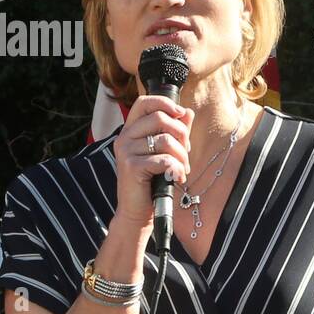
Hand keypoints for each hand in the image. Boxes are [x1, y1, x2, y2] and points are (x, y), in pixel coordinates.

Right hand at [112, 95, 194, 226]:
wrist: (138, 211)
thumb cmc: (152, 181)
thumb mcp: (165, 152)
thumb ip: (175, 132)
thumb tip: (188, 112)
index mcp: (131, 130)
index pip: (144, 102)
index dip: (165, 103)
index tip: (181, 114)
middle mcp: (124, 137)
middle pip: (160, 118)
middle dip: (181, 135)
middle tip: (186, 152)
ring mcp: (126, 151)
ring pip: (165, 140)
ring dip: (182, 155)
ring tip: (182, 168)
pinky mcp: (131, 166)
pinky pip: (164, 159)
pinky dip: (177, 169)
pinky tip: (178, 177)